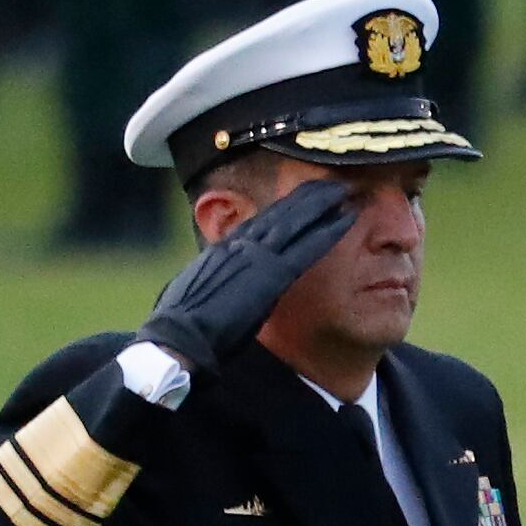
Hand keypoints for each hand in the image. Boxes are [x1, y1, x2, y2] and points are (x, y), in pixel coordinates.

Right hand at [141, 174, 360, 375]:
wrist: (179, 340)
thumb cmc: (181, 328)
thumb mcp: (199, 293)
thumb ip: (217, 282)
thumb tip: (222, 285)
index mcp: (220, 253)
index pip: (256, 223)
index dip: (281, 208)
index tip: (299, 196)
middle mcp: (238, 247)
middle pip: (277, 214)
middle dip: (304, 197)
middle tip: (328, 184)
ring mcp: (256, 259)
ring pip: (293, 222)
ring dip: (319, 205)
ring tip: (342, 192)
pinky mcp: (271, 276)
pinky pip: (305, 247)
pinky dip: (326, 231)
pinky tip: (346, 220)